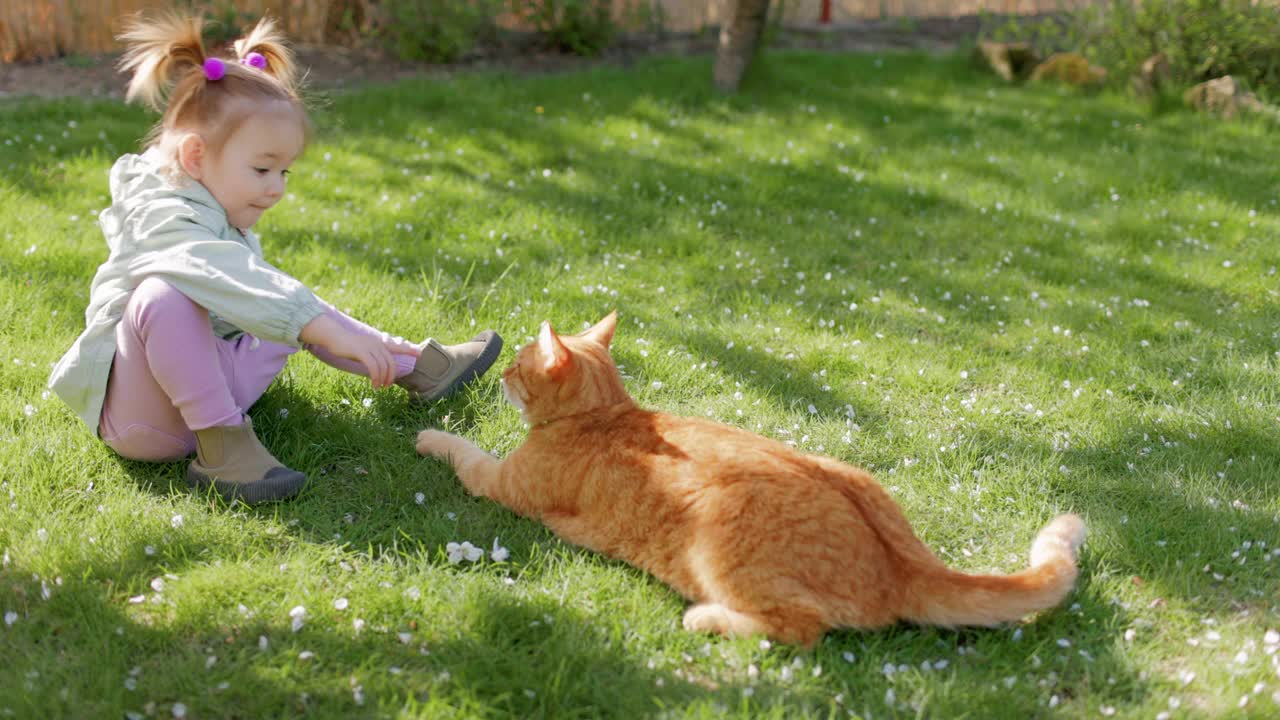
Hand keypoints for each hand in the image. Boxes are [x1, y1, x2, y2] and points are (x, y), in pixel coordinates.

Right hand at [300, 314, 419, 388]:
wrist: (333, 335)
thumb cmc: (346, 344)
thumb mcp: (362, 348)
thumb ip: (371, 354)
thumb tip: (377, 364)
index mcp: (378, 342)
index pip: (397, 345)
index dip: (409, 349)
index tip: (420, 353)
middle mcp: (377, 343)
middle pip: (391, 362)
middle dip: (391, 376)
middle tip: (387, 386)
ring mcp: (370, 346)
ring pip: (383, 366)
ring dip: (383, 379)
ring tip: (379, 387)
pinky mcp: (362, 351)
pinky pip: (374, 367)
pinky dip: (376, 377)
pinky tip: (373, 384)